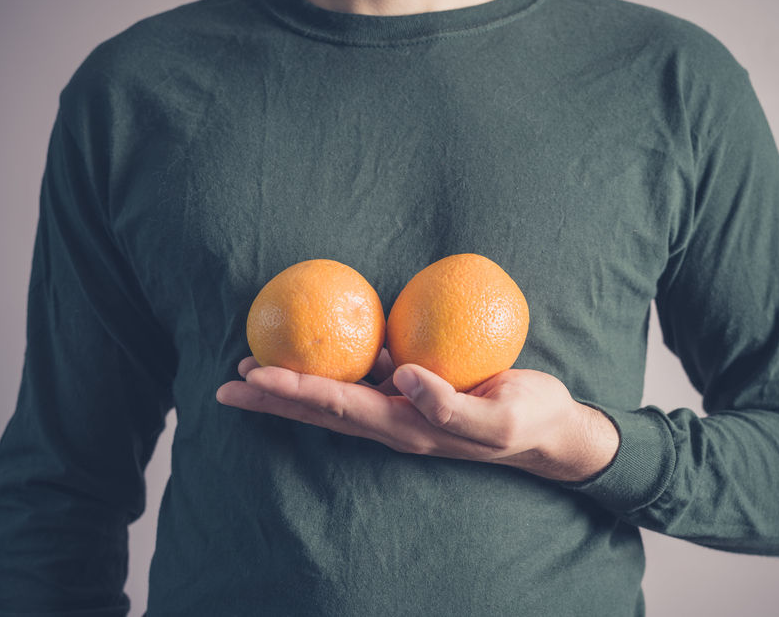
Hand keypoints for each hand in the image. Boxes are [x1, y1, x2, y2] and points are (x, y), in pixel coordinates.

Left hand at [216, 350, 618, 481]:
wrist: (550, 429)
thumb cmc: (529, 419)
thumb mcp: (499, 418)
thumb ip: (452, 403)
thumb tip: (405, 378)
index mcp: (407, 427)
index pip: (339, 406)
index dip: (294, 390)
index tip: (255, 375)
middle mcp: (393, 421)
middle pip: (321, 407)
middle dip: (274, 396)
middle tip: (228, 383)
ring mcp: (400, 409)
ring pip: (335, 396)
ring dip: (292, 385)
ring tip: (253, 369)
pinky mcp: (413, 393)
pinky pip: (365, 378)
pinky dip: (333, 368)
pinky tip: (317, 350)